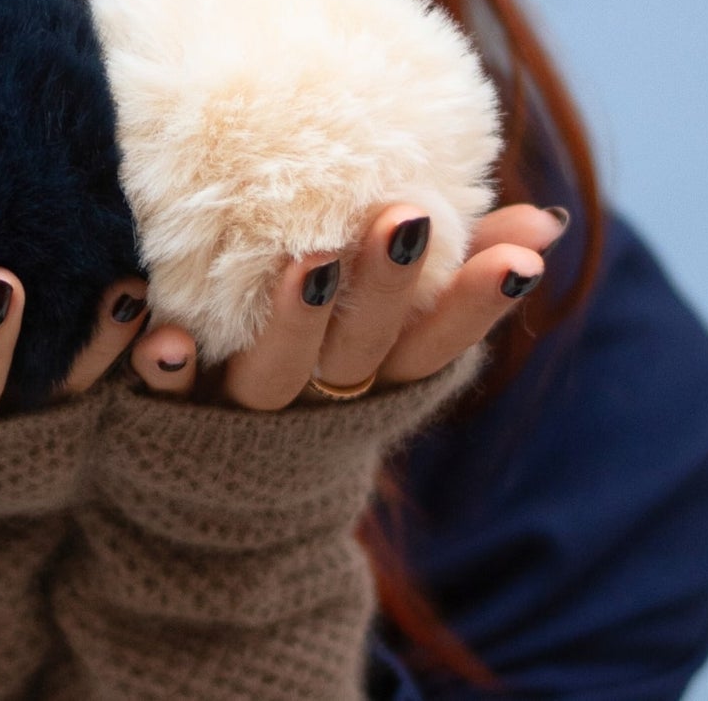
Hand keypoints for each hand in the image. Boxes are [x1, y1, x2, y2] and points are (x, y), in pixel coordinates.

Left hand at [129, 202, 568, 410]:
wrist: (214, 489)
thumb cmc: (325, 358)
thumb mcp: (397, 322)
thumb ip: (462, 269)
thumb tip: (547, 223)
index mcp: (378, 373)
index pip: (440, 344)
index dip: (477, 305)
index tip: (517, 257)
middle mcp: (321, 395)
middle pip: (363, 347)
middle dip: (388, 287)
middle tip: (404, 217)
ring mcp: (250, 410)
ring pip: (275, 374)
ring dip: (293, 322)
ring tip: (309, 260)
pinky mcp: (176, 414)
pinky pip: (170, 394)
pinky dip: (168, 367)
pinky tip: (160, 331)